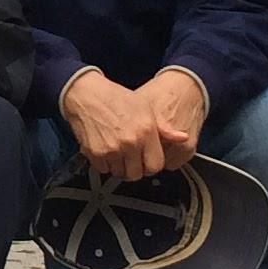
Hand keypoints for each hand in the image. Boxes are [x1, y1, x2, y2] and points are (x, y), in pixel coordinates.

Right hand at [61, 67, 207, 178]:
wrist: (86, 94)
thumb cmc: (116, 98)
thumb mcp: (145, 108)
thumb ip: (164, 129)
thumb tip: (182, 138)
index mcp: (146, 132)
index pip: (155, 166)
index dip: (151, 164)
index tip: (146, 160)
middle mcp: (130, 143)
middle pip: (137, 174)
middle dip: (135, 168)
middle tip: (131, 157)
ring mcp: (111, 150)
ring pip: (119, 173)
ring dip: (119, 166)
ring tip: (117, 151)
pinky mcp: (95, 153)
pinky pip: (103, 169)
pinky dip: (104, 163)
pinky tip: (105, 149)